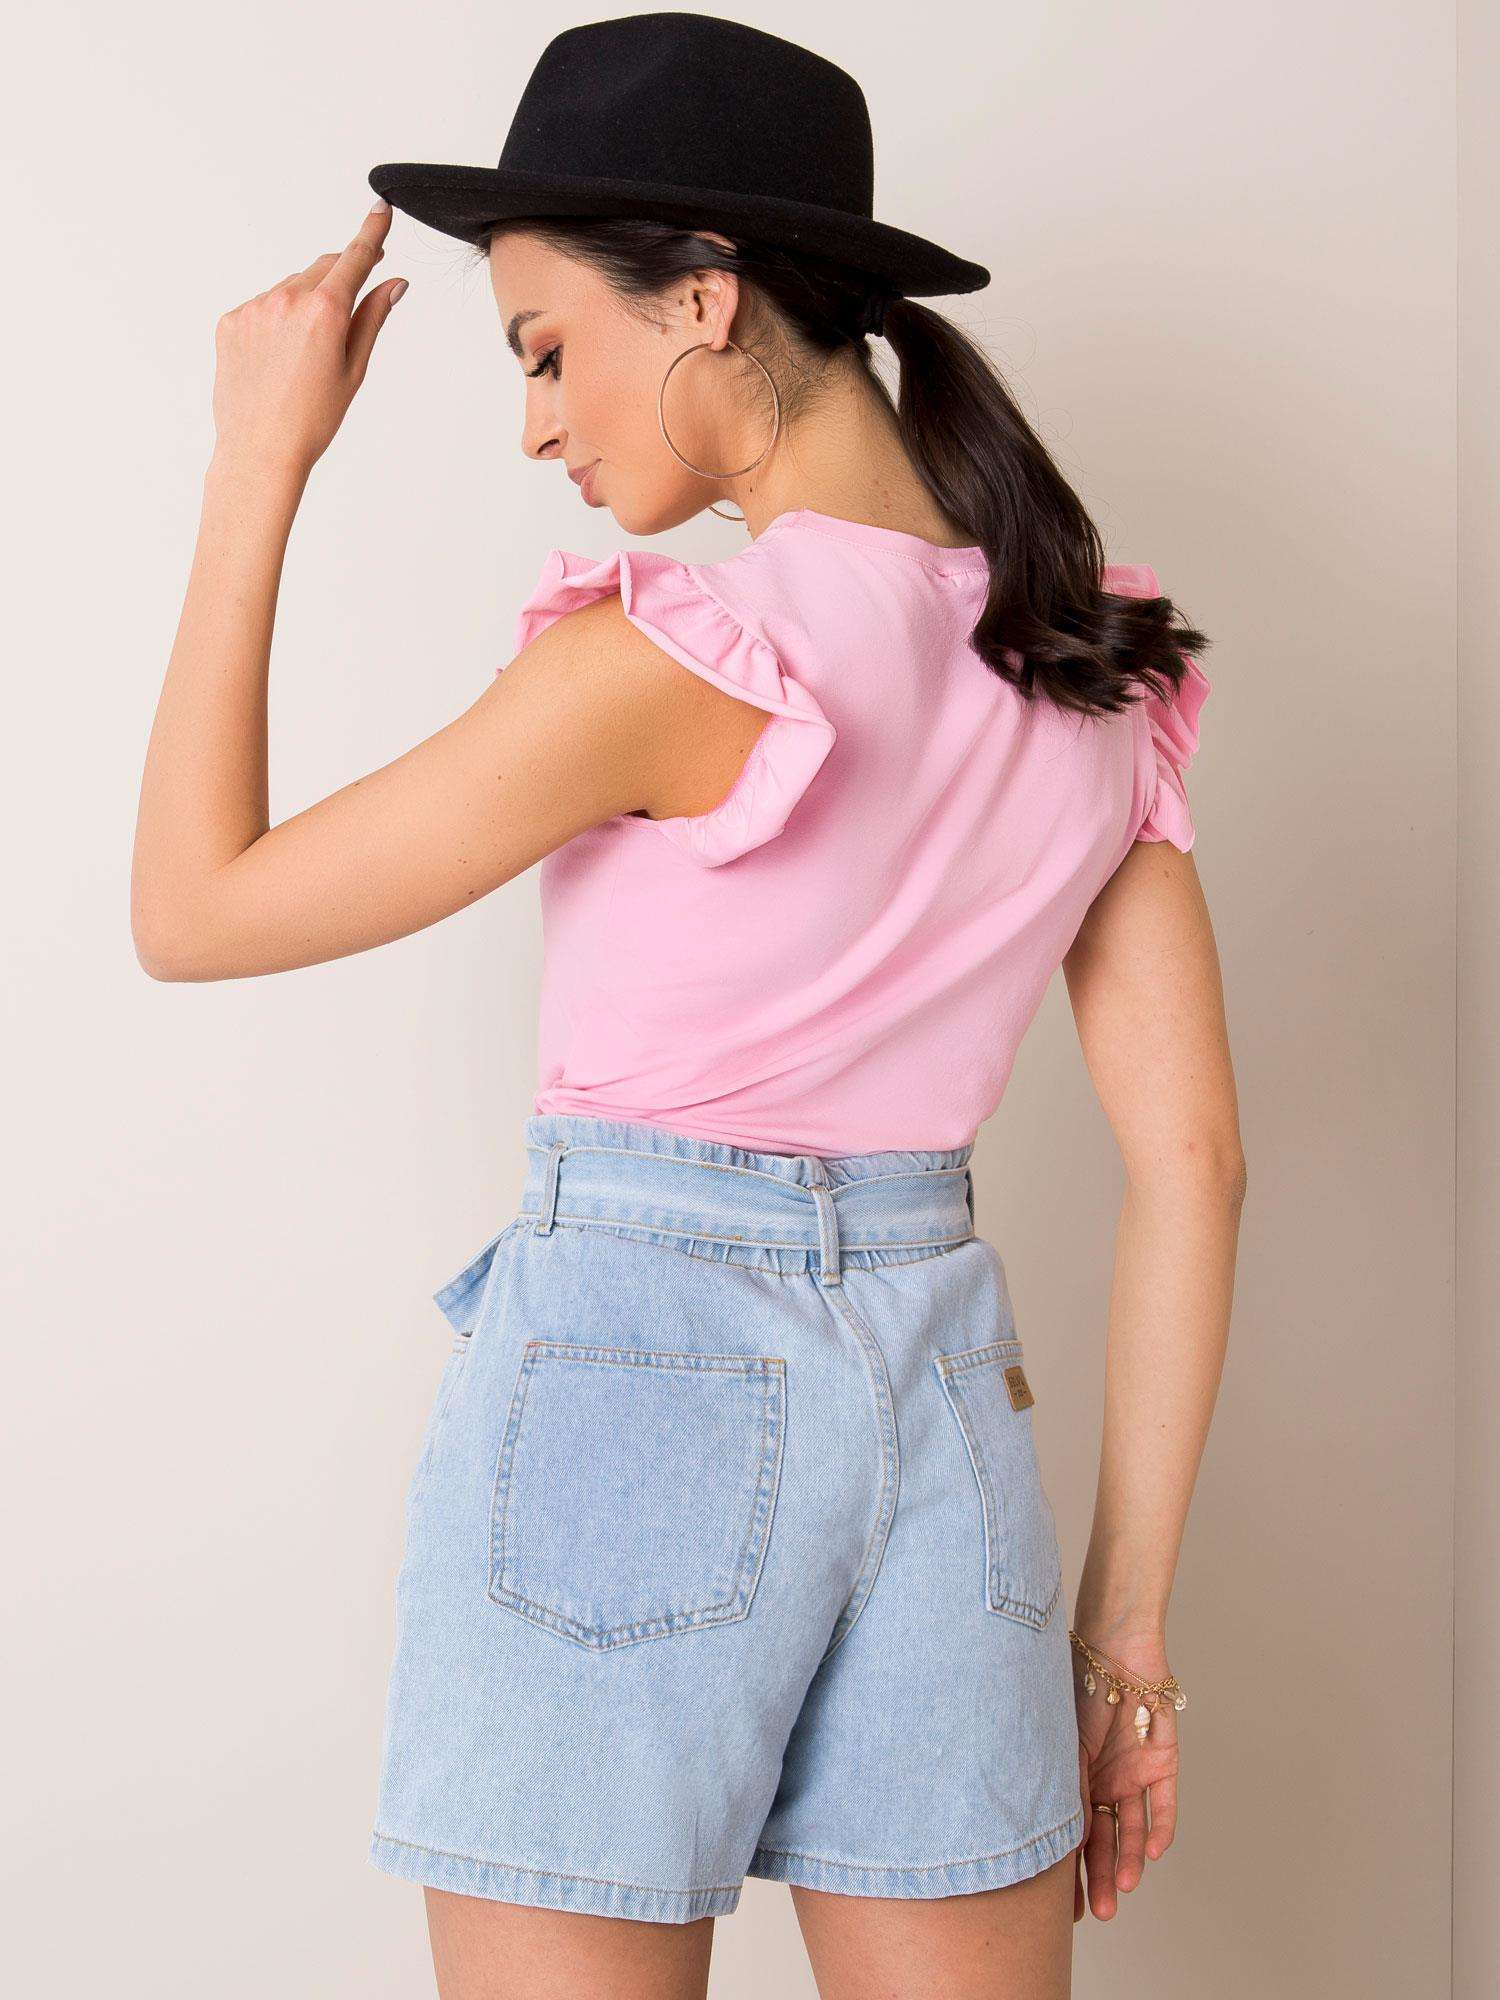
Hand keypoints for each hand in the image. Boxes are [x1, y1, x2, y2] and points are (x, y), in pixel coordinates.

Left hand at [210, 199, 406, 476]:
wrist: (260, 449)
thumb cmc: (313, 419)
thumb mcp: (353, 369)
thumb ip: (372, 317)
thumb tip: (394, 283)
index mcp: (325, 310)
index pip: (355, 257)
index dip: (371, 232)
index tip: (380, 209)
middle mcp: (287, 298)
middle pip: (323, 268)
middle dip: (341, 276)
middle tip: (352, 303)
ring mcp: (255, 307)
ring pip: (291, 287)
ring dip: (307, 303)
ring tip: (307, 356)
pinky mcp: (232, 320)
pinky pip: (263, 306)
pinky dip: (278, 320)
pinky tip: (280, 359)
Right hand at [1071, 1624, 1178, 1921]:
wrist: (1113, 1649)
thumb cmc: (1076, 1687)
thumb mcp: (1062, 1743)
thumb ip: (1066, 1787)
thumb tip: (1060, 1838)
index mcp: (1076, 1779)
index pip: (1074, 1834)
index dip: (1072, 1870)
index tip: (1067, 1909)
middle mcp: (1105, 1782)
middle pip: (1105, 1839)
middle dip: (1102, 1876)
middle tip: (1101, 1913)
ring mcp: (1135, 1775)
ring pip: (1133, 1827)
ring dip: (1129, 1858)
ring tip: (1125, 1886)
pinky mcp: (1164, 1764)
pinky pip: (1163, 1804)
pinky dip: (1159, 1827)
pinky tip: (1152, 1852)